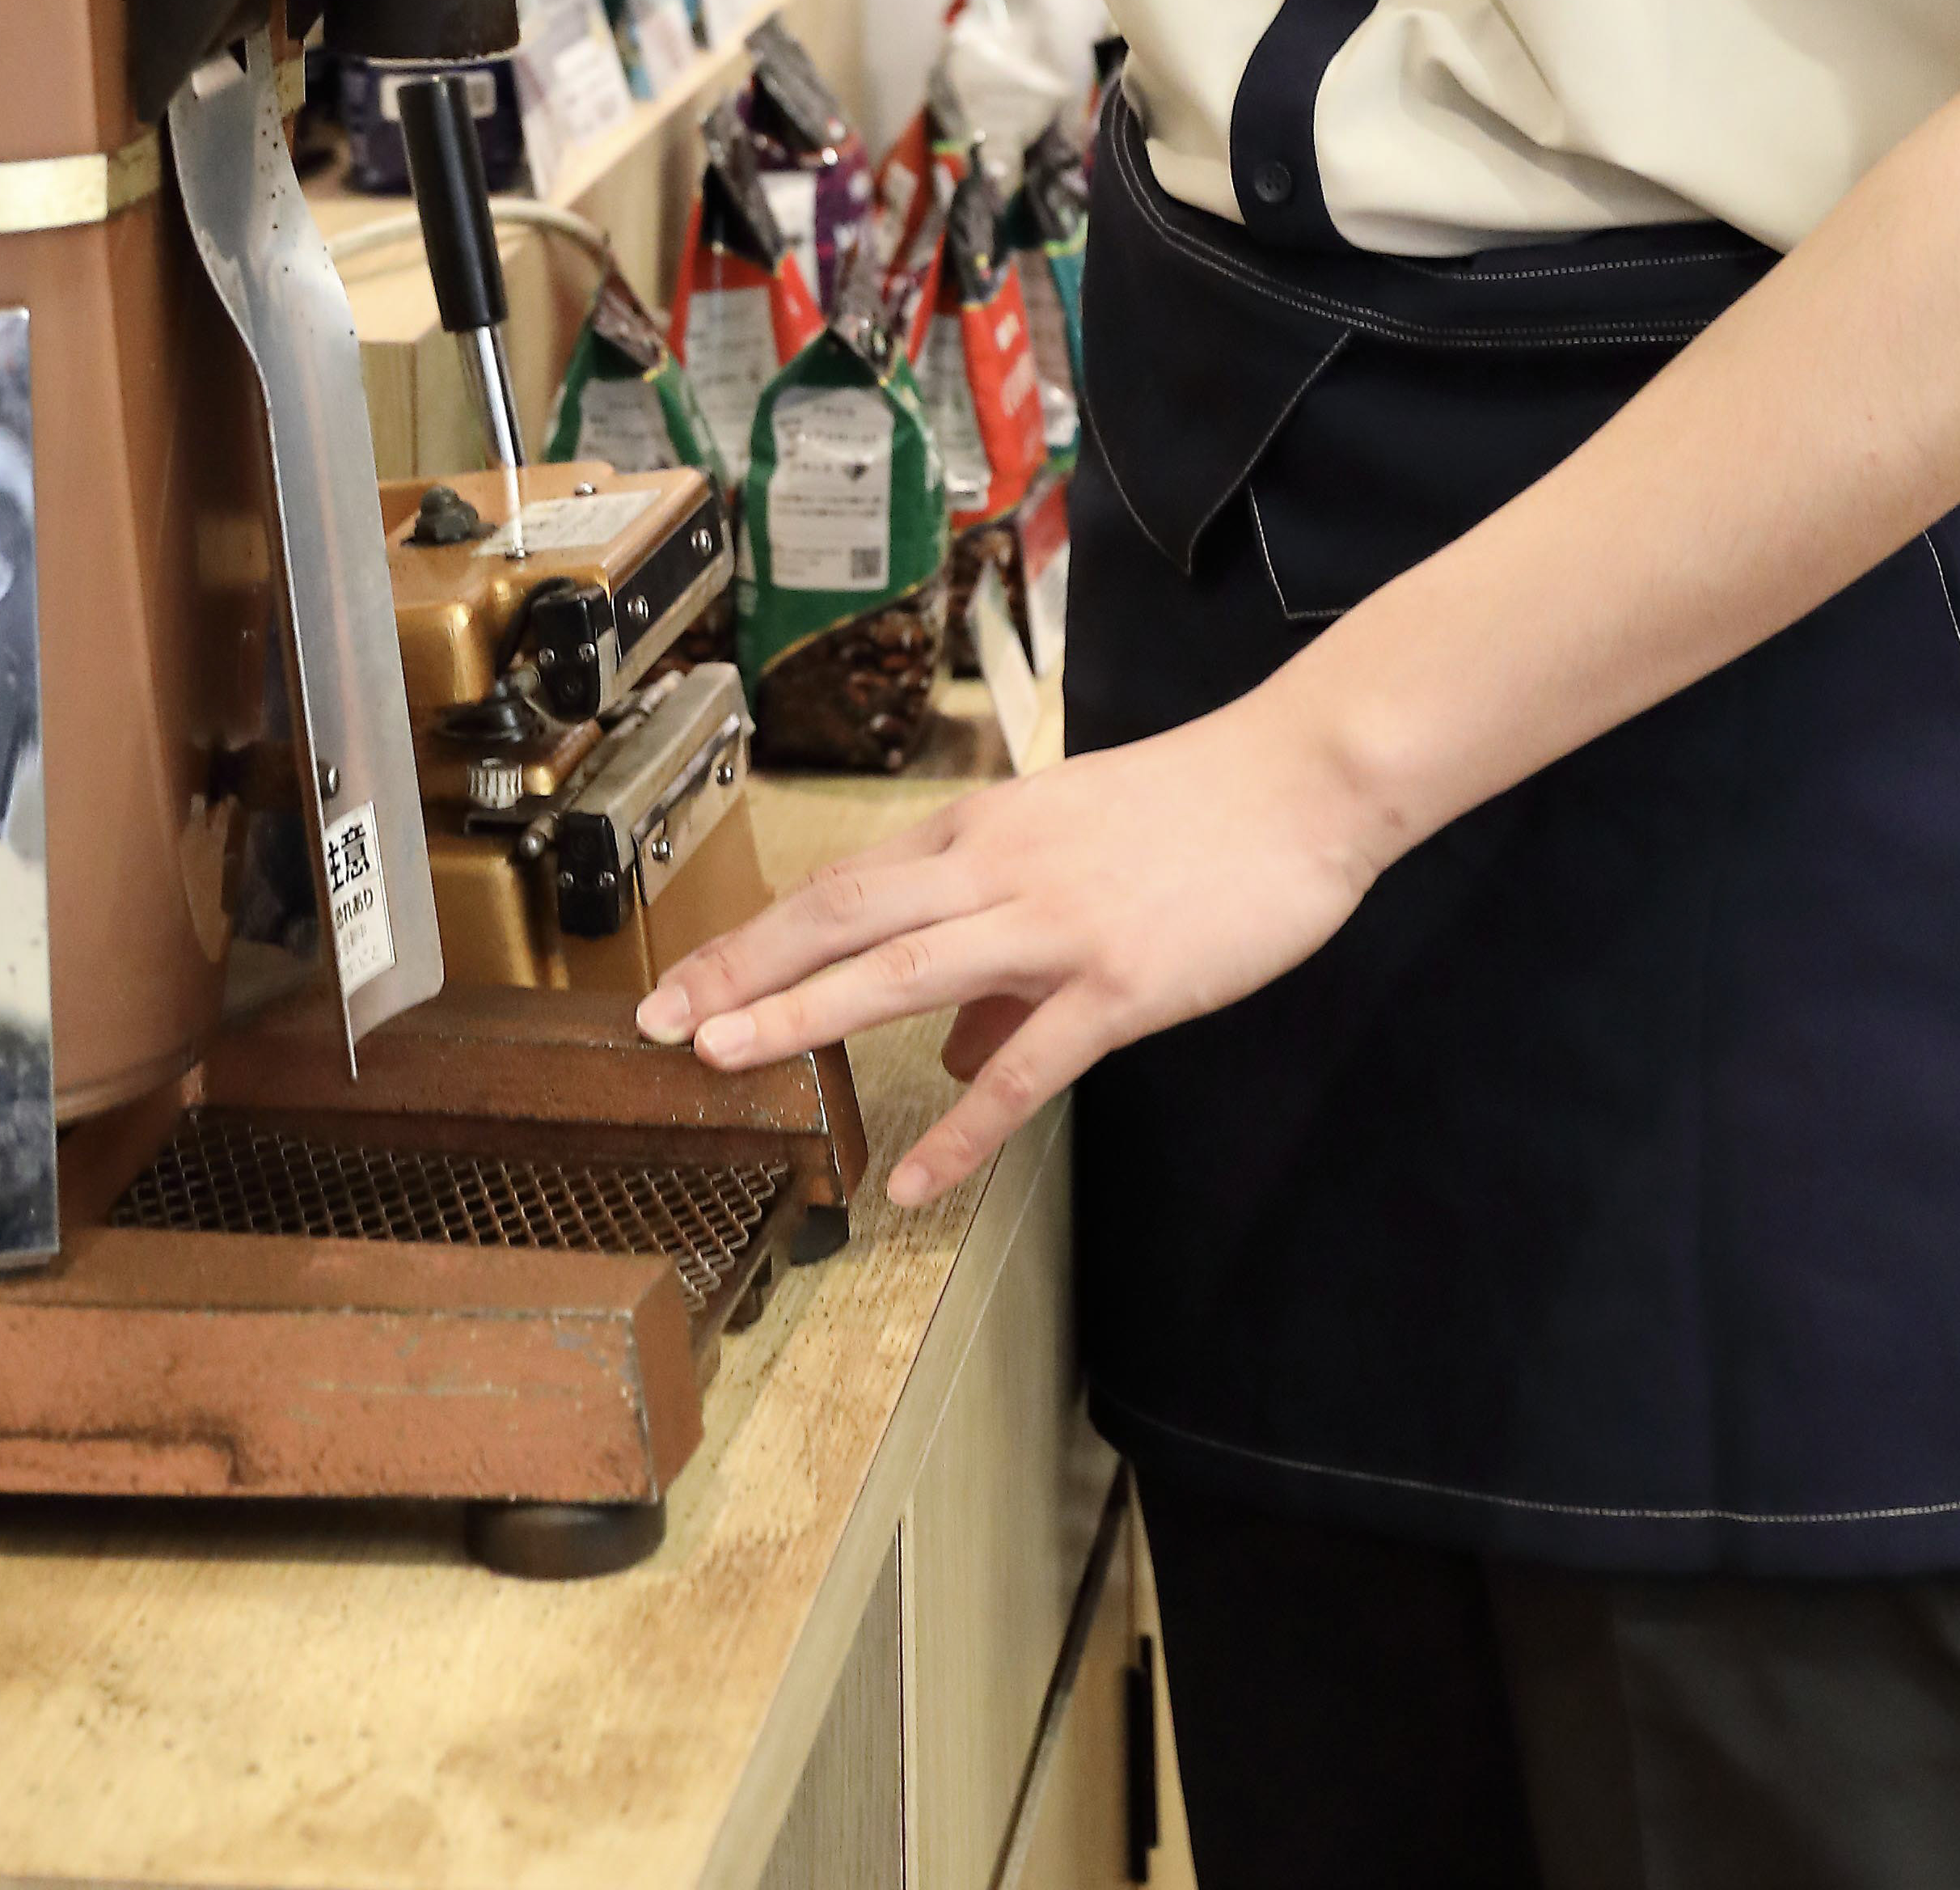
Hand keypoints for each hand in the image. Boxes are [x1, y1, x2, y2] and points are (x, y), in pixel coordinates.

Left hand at [634, 690, 1388, 1210]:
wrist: (1303, 779)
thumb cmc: (1196, 813)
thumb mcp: (1076, 858)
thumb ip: (1005, 950)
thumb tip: (956, 1054)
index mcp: (982, 829)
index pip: (843, 886)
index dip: (756, 938)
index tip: (682, 984)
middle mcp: (998, 865)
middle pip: (842, 914)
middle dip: (741, 969)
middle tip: (656, 1024)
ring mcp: (1055, 922)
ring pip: (903, 968)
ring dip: (805, 1014)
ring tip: (725, 1060)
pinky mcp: (1118, 980)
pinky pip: (1025, 1065)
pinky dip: (962, 1126)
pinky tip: (914, 1181)